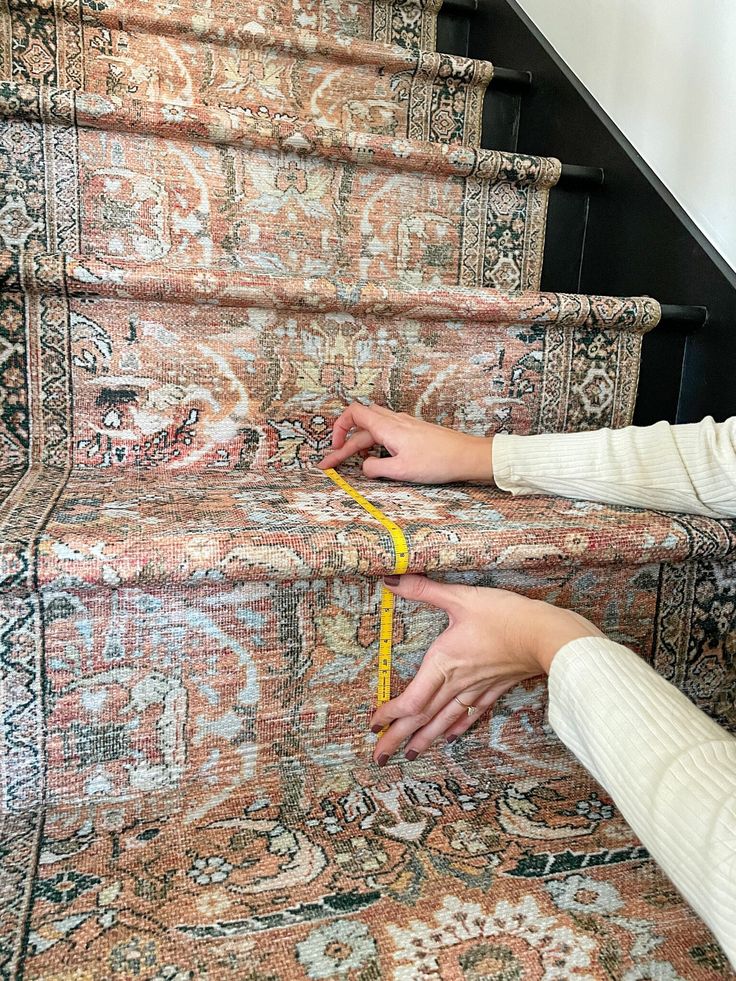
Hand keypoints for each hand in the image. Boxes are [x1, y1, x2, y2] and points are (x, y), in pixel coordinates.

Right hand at [318, 403, 493, 483]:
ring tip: (354, 459)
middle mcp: (394, 421)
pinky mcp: (413, 430)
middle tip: (333, 463)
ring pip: (374, 426)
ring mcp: (404, 424)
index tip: (334, 448)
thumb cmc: (437, 461)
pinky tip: (378, 455)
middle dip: (345, 443)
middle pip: (361, 424)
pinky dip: (375, 441)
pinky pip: (386, 430)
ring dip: (360, 441)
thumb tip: (363, 467)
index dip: (339, 428)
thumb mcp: (401, 471)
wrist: (466, 456)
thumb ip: (376, 468)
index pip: (353, 414)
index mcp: (387, 427)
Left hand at [370, 574, 603, 764]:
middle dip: (398, 738)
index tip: (373, 724)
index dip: (390, 715)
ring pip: (444, 722)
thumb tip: (390, 579)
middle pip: (422, 718)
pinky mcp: (493, 689)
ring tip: (409, 755)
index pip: (411, 700)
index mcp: (443, 663)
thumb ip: (424, 589)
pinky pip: (469, 715)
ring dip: (424, 740)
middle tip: (379, 757)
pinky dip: (455, 728)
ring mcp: (476, 689)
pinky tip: (448, 738)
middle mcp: (456, 683)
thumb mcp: (460, 598)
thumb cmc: (504, 616)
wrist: (545, 636)